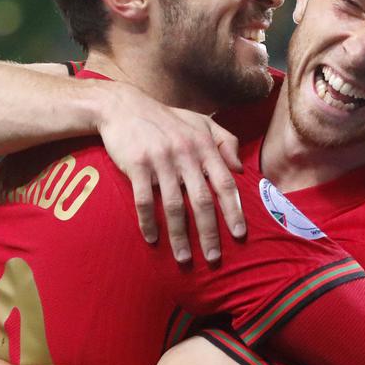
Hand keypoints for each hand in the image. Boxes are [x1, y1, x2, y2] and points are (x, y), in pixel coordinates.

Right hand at [95, 82, 246, 263]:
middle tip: (214, 258)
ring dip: (180, 236)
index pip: (224, 183)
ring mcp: (160, 160)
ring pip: (174, 206)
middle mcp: (185, 154)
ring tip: (184, 258)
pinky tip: (152, 239)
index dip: (234, 210)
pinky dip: (149, 223)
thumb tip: (240, 169)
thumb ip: (224, 141)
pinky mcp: (136, 165)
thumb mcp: (200, 122)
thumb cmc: (166, 118)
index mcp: (203, 146)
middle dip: (209, 233)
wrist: (123, 106)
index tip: (239, 235)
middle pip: (201, 201)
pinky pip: (144, 201)